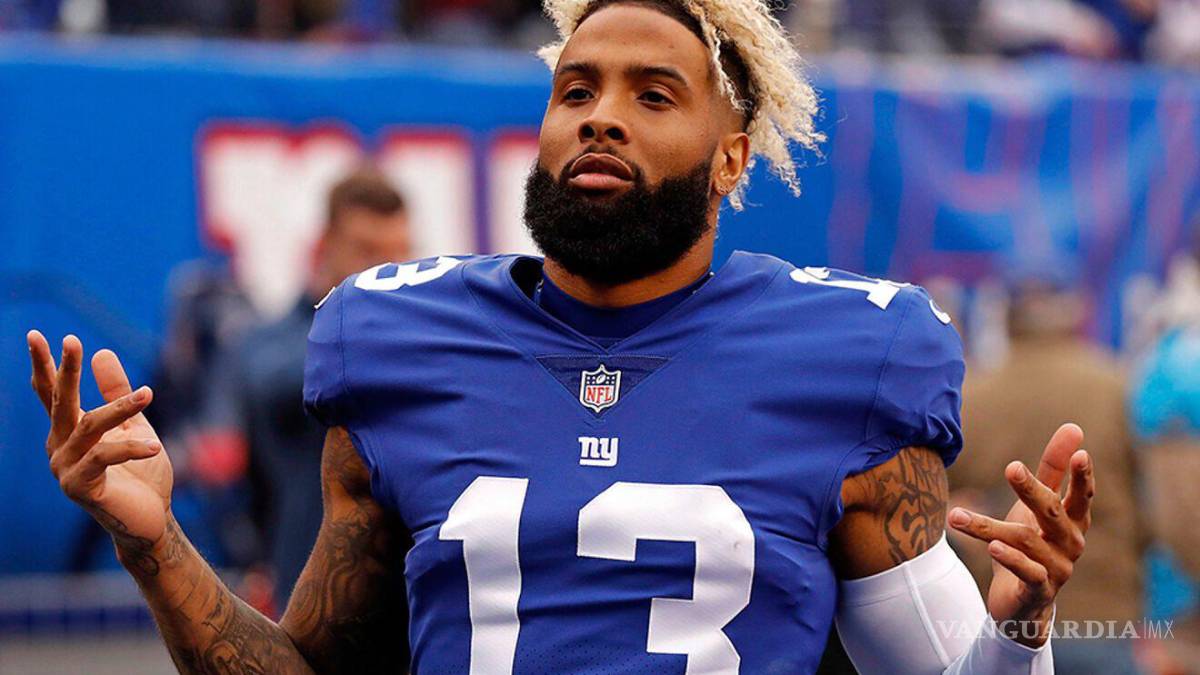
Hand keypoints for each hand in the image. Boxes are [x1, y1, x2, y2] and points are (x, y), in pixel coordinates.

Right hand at [28, 331, 173, 570]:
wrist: (150, 519)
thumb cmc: (141, 473)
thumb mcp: (132, 424)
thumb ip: (116, 392)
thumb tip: (101, 352)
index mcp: (69, 433)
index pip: (52, 394)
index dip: (46, 366)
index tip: (36, 335)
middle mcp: (60, 449)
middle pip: (61, 403)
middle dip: (65, 371)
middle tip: (71, 340)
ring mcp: (66, 470)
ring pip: (90, 426)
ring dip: (120, 408)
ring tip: (148, 394)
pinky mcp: (80, 489)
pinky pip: (105, 457)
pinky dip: (131, 448)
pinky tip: (154, 446)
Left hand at [948, 423, 1092, 647]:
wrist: (1023, 602)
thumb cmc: (1032, 543)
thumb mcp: (1038, 505)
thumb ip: (1053, 469)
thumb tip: (1074, 427)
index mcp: (1074, 521)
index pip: (1081, 496)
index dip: (1081, 477)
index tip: (1080, 453)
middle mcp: (1071, 544)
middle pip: (1051, 513)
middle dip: (1031, 489)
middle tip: (1011, 467)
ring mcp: (1057, 569)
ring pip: (1024, 540)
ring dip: (987, 527)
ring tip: (957, 516)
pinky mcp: (1039, 590)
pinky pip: (1027, 572)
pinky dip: (1010, 558)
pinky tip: (992, 546)